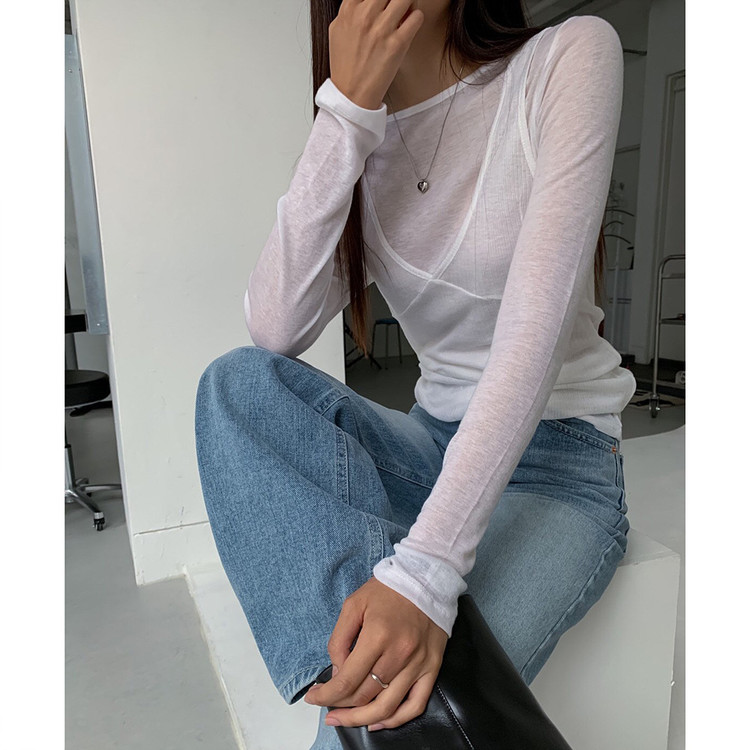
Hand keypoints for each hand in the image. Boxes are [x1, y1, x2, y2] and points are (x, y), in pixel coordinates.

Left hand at [304, 576, 447, 731]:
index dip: (327, 695)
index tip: (314, 698)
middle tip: (326, 708)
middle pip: (364, 696)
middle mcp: (399, 653)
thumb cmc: (387, 590)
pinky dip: (396, 720)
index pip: (347, 680)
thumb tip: (338, 673)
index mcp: (377, 635)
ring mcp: (418, 663)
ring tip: (344, 719)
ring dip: (361, 719)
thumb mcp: (353, 605)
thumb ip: (339, 639)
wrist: (425, 579)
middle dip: (339, 706)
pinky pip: (415, 705)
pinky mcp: (432, 667)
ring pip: (386, 707)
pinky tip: (378, 722)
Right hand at [329, 0, 424, 109]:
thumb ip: (350, 10)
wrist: (351, 94)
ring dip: (408, 3)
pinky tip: (409, 26)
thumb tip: (362, 0)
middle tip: (396, 6)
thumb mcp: (337, 31)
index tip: (384, 1)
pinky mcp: (397, 44)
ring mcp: (381, 29)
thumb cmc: (345, 66)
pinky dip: (416, 18)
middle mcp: (364, 15)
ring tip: (405, 12)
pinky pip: (416, 17)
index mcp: (349, 10)